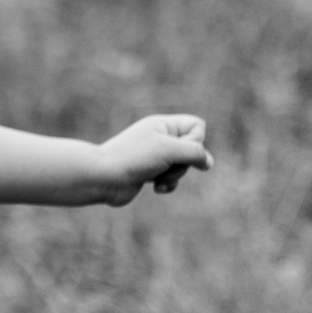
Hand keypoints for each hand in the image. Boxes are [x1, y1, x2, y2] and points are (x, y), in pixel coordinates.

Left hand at [95, 114, 210, 205]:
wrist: (103, 178)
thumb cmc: (133, 159)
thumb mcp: (170, 150)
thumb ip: (195, 152)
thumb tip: (208, 162)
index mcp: (163, 125)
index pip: (197, 126)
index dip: (196, 140)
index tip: (179, 149)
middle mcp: (160, 137)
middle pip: (192, 150)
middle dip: (182, 164)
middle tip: (164, 165)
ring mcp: (155, 156)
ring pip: (183, 166)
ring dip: (174, 176)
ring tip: (156, 178)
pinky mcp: (149, 173)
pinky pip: (172, 179)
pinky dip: (167, 184)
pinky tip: (155, 188)